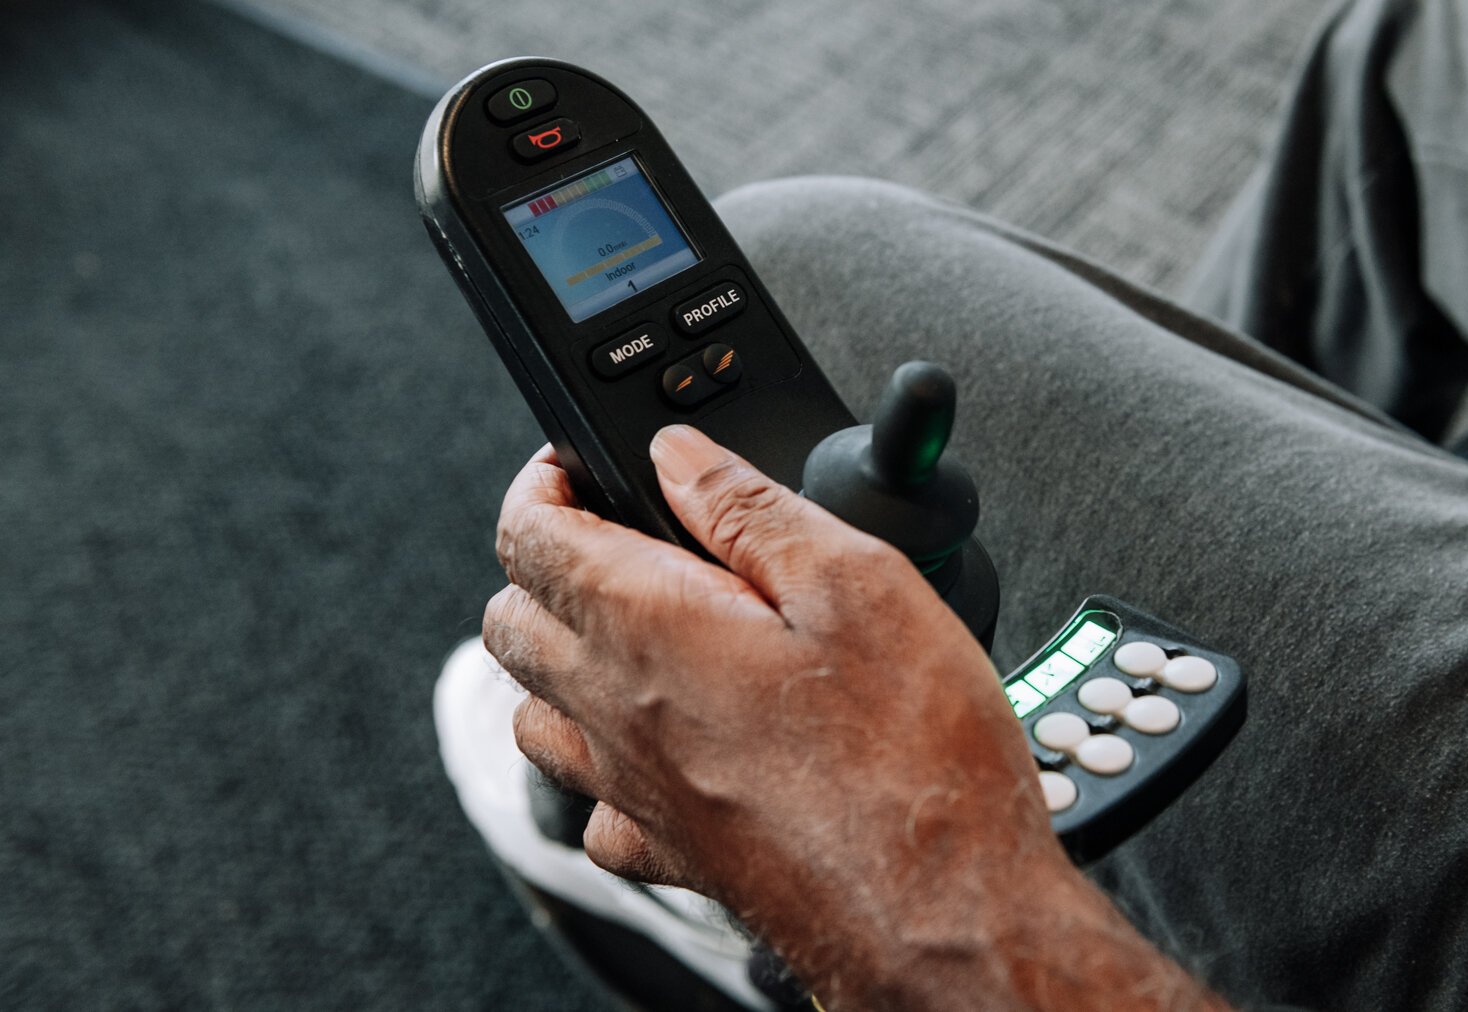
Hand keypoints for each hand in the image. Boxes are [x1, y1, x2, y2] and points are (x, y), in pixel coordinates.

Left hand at [485, 426, 1225, 1009]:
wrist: (942, 913)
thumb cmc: (913, 756)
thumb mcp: (858, 582)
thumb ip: (750, 508)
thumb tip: (681, 457)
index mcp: (649, 627)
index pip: (528, 535)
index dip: (542, 482)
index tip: (578, 469)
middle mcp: (616, 712)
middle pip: (509, 620)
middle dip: (544, 561)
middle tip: (616, 538)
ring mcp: (634, 791)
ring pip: (534, 710)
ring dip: (559, 657)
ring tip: (634, 631)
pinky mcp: (669, 852)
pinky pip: (592, 803)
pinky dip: (603, 760)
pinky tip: (664, 744)